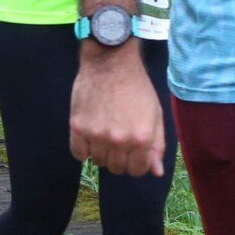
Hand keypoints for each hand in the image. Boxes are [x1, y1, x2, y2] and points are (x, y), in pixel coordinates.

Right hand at [69, 49, 164, 176]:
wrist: (110, 62)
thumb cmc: (136, 86)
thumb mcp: (155, 114)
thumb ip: (156, 145)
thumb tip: (155, 173)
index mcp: (142, 138)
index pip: (137, 170)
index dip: (136, 162)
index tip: (132, 150)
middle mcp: (119, 141)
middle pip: (117, 168)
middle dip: (119, 158)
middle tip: (118, 138)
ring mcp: (96, 135)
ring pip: (98, 162)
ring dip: (101, 151)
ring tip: (104, 131)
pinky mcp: (78, 127)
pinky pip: (78, 153)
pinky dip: (83, 149)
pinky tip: (90, 135)